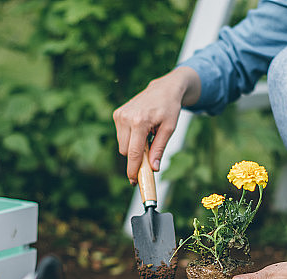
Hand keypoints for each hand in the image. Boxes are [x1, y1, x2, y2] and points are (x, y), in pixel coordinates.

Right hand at [113, 66, 200, 183]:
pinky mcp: (117, 114)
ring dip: (133, 146)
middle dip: (136, 157)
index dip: (133, 169)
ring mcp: (120, 115)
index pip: (133, 153)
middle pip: (126, 151)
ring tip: (148, 135)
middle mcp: (126, 118)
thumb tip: (154, 168)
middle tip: (150, 154)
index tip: (134, 181)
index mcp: (140, 122)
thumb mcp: (169, 129)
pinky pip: (121, 136)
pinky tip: (141, 128)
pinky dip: (130, 138)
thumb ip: (159, 149)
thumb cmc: (169, 108)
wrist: (164, 88)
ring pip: (122, 145)